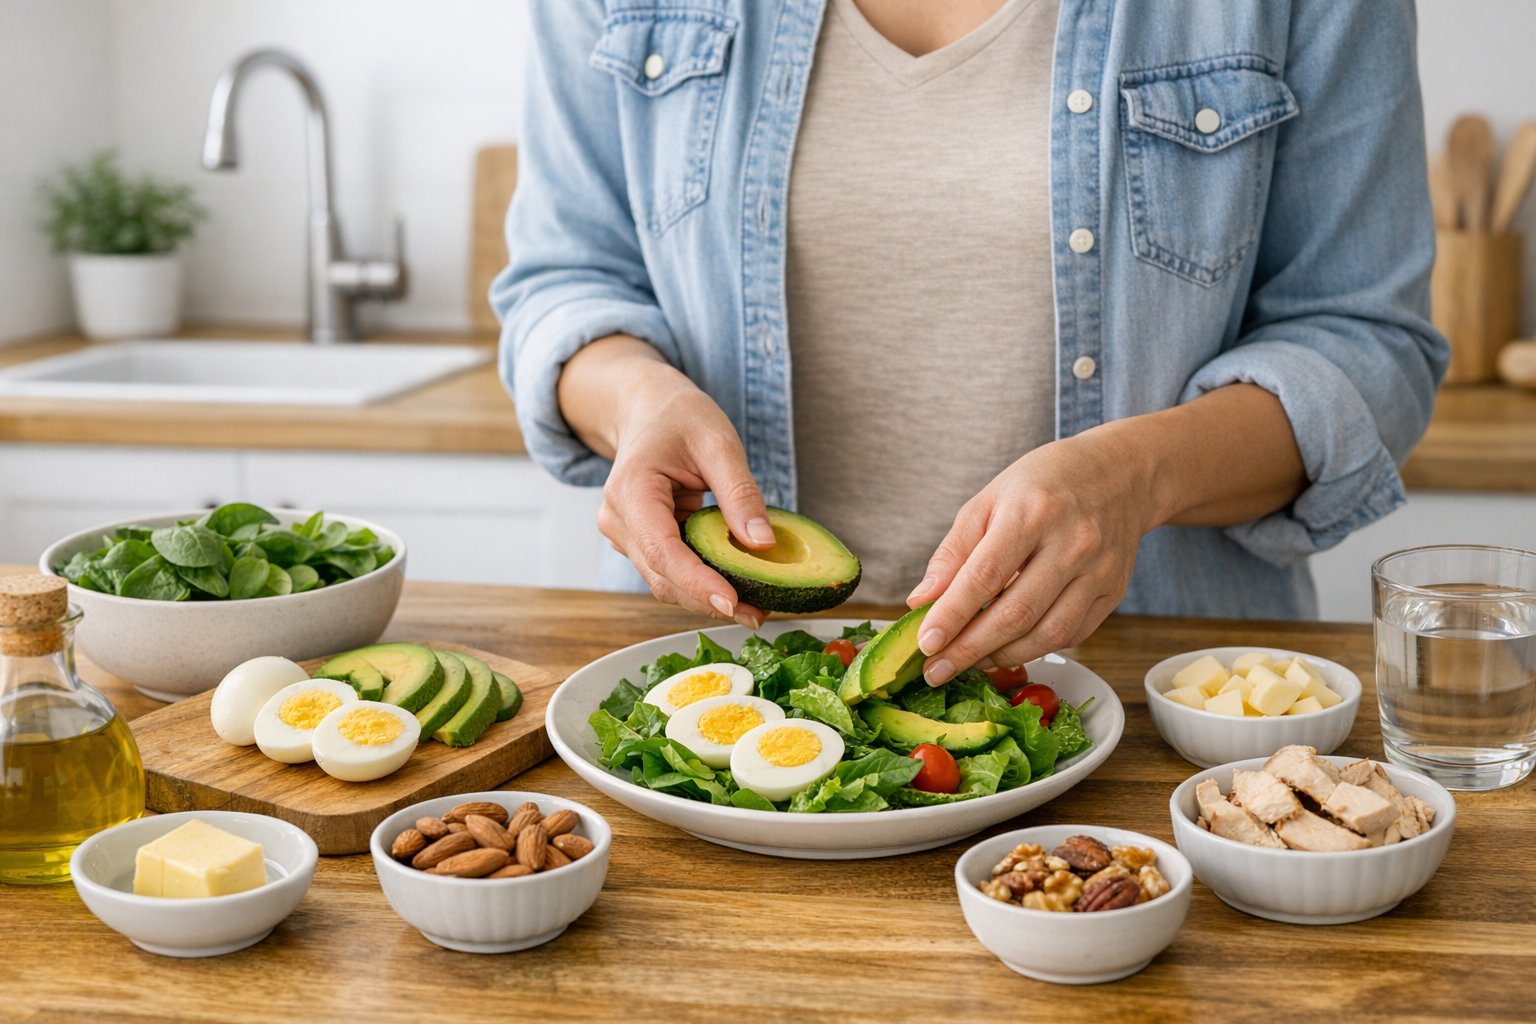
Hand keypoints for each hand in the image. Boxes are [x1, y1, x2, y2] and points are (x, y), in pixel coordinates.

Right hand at [595, 369, 774, 627]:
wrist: (649, 410)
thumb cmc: (680, 418)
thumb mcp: (718, 443)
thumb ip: (740, 493)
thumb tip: (762, 545)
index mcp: (631, 490)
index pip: (661, 549)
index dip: (696, 582)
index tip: (732, 602)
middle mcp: (618, 520)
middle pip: (663, 576)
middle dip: (709, 599)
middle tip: (759, 615)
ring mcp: (625, 535)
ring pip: (665, 581)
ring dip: (707, 598)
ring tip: (755, 607)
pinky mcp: (640, 544)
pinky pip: (670, 572)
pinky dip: (702, 582)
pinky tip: (737, 587)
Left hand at [906, 425, 1158, 683]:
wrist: (1119, 474)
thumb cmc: (1043, 484)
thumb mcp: (988, 500)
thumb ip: (953, 553)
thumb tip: (921, 601)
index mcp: (1032, 512)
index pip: (984, 576)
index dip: (952, 615)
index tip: (926, 644)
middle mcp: (1072, 543)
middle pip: (1016, 614)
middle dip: (970, 650)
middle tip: (936, 671)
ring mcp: (1099, 570)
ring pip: (1047, 634)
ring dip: (1002, 657)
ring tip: (970, 661)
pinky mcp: (1113, 591)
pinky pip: (1072, 635)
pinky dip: (1035, 648)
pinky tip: (1008, 646)